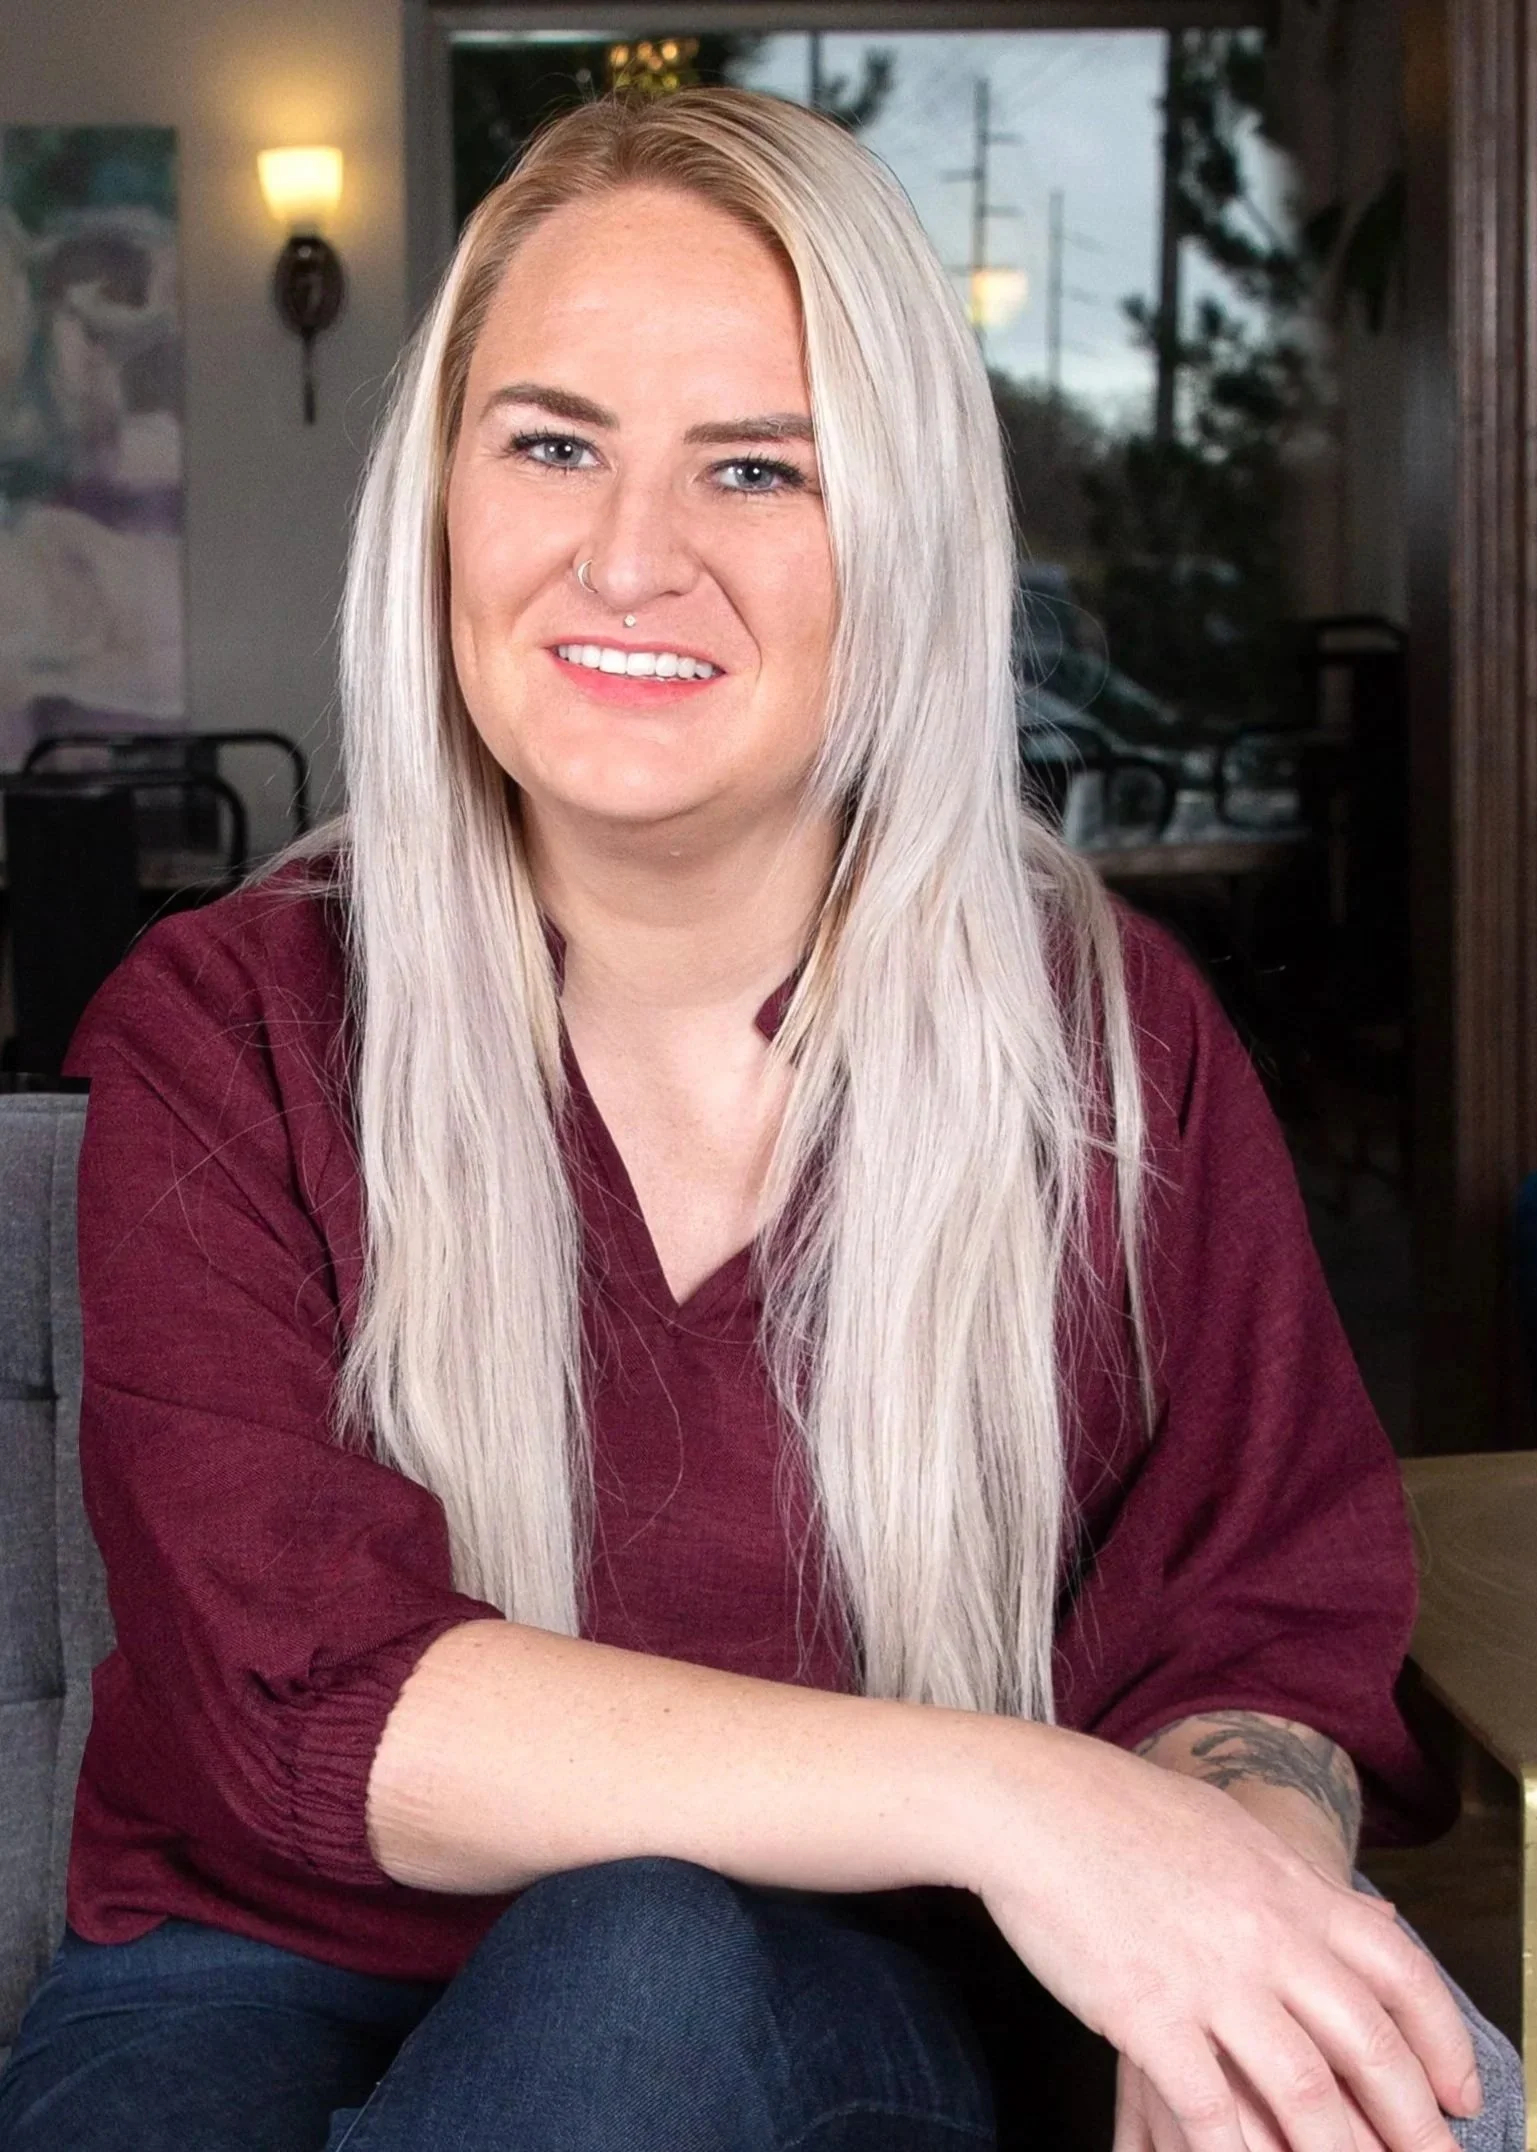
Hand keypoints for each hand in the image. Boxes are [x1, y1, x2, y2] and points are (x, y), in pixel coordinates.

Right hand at [964, 1725, 1478, 2151]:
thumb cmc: (1119, 1810)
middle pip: (1367, 2043)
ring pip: (1303, 2090)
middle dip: (1413, 2122)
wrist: (1032, 1801)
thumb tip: (1367, 1906)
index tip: (1460, 2093)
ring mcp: (1209, 1976)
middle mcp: (1267, 1933)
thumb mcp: (1227, 1829)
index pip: (1400, 1968)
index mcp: (1291, 1885)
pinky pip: (1210, 2107)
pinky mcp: (1146, 2012)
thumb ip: (1294, 1878)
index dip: (1441, 2039)